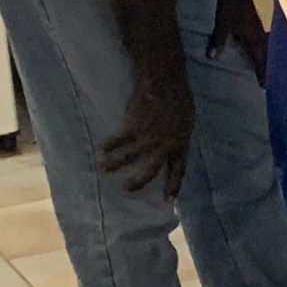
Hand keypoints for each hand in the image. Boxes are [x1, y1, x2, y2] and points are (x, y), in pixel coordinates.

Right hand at [101, 77, 192, 199]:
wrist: (166, 86)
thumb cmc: (179, 101)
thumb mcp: (186, 123)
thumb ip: (178, 137)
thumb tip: (172, 147)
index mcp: (180, 145)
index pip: (179, 171)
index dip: (174, 186)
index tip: (168, 201)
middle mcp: (164, 145)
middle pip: (151, 171)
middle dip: (138, 182)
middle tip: (127, 189)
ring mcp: (148, 137)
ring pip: (129, 158)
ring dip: (114, 165)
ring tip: (104, 169)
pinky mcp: (134, 128)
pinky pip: (118, 141)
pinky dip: (109, 146)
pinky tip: (101, 150)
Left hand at [209, 0, 268, 81]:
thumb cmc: (230, 4)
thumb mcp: (222, 23)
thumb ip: (219, 40)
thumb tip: (212, 57)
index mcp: (254, 36)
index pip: (260, 58)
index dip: (262, 72)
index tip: (265, 86)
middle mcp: (260, 34)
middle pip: (267, 55)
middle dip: (268, 68)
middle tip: (269, 81)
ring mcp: (259, 28)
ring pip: (266, 47)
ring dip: (267, 58)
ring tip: (267, 69)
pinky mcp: (256, 23)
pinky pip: (262, 41)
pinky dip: (262, 49)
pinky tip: (259, 51)